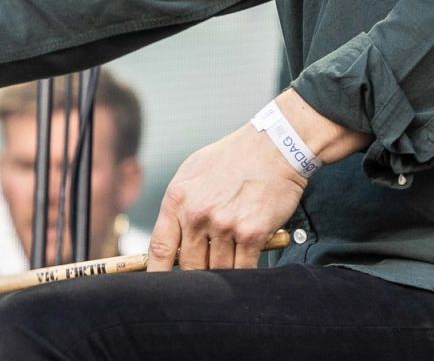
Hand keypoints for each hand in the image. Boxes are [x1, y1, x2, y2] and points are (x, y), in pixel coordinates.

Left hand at [146, 121, 307, 271]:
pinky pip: (244, 269)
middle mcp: (198, 215)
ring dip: (224, 270)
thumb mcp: (193, 173)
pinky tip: (248, 258)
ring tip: (232, 253)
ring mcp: (225, 225)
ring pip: (218, 271)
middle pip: (189, 267)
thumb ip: (178, 207)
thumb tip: (170, 242)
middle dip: (198, 271)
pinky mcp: (252, 233)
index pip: (159, 250)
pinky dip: (245, 269)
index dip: (158, 274)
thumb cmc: (234, 158)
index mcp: (178, 200)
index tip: (161, 287)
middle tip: (208, 265)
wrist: (275, 146)